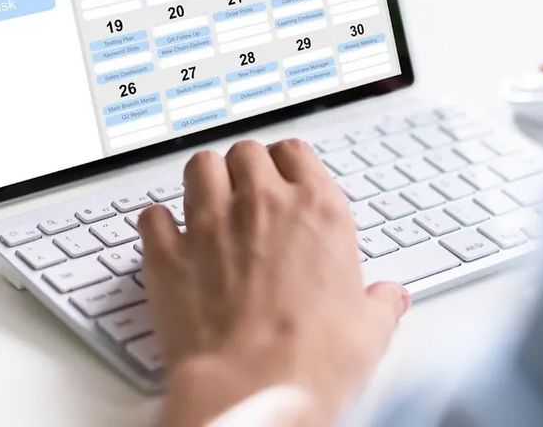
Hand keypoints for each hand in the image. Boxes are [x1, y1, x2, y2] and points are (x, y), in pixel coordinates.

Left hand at [139, 139, 409, 426]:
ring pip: (200, 166)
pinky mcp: (168, 253)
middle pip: (245, 153)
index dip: (287, 165)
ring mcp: (210, 224)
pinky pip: (153, 216)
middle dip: (245, 169)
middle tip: (247, 194)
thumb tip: (389, 299)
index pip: (295, 153)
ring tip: (208, 202)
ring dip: (204, 180)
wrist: (256, 389)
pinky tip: (167, 237)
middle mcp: (261, 204)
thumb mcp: (369, 331)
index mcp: (316, 210)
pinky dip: (158, 223)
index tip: (284, 179)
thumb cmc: (313, 361)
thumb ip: (379, 304)